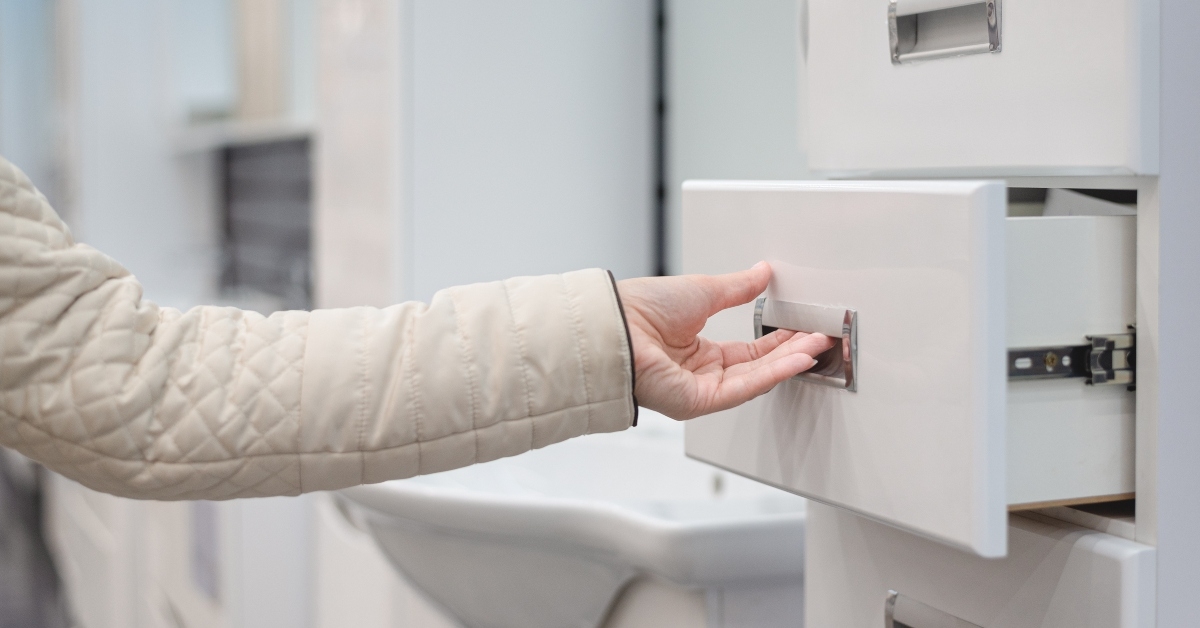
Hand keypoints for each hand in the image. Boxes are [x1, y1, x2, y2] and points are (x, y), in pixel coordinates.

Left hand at [617, 262, 835, 419]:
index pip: (747, 350)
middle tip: (820, 337)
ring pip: (755, 378)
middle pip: (756, 366)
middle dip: (790, 351)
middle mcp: (698, 372)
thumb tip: (762, 272)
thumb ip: (738, 288)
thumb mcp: (702, 290)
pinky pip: (744, 388)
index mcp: (695, 349)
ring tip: (816, 345)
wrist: (619, 324)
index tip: (803, 327)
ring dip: (788, 361)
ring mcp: (699, 389)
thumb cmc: (642, 308)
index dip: (777, 339)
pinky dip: (773, 374)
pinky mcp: (699, 401)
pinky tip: (796, 359)